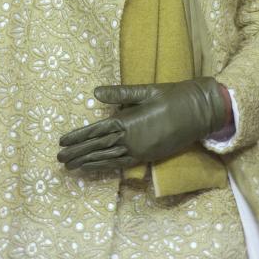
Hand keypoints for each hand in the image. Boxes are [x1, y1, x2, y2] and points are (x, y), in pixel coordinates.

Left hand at [57, 77, 227, 172]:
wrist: (198, 112)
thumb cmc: (171, 96)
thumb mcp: (145, 91)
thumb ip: (120, 95)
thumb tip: (95, 93)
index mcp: (128, 121)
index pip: (96, 131)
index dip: (78, 137)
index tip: (61, 142)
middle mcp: (132, 139)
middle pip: (98, 147)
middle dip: (78, 153)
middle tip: (59, 159)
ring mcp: (140, 150)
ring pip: (108, 158)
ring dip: (89, 162)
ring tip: (71, 166)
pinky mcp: (148, 156)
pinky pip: (123, 163)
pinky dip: (106, 166)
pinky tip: (96, 167)